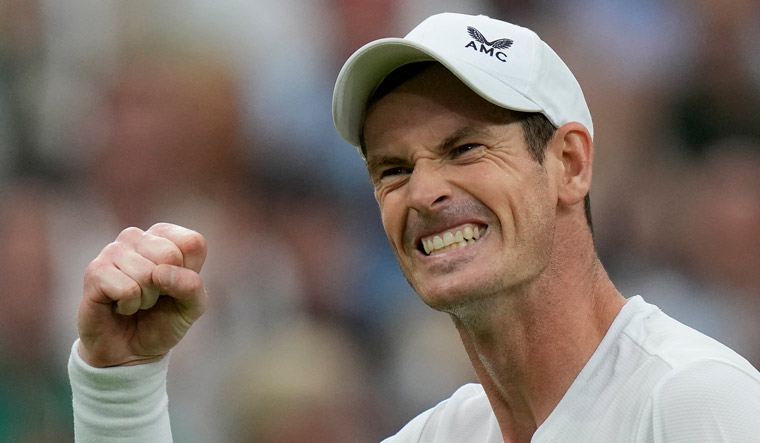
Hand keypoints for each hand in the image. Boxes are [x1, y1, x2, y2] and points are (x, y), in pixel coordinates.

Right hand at [76, 223, 207, 366]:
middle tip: (153, 296)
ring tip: (136, 302)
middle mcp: (137, 237)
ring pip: (147, 273)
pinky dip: (129, 306)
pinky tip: (119, 306)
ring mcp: (113, 251)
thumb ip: (191, 286)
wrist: (129, 351)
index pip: (193, 243)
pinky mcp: (95, 270)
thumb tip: (161, 272)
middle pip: (170, 254)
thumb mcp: (192, 306)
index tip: (175, 286)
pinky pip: (127, 289)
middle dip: (166, 287)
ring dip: (146, 299)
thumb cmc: (161, 321)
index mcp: (165, 236)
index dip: (190, 273)